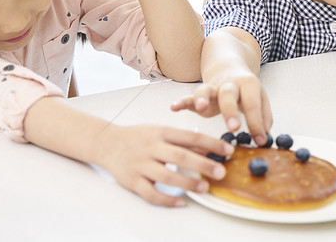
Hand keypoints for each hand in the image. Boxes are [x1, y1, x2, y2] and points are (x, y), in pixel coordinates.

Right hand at [94, 125, 233, 206]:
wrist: (107, 143)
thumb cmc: (138, 137)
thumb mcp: (161, 132)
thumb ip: (183, 141)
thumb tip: (208, 148)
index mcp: (161, 132)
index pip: (190, 137)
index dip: (211, 143)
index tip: (228, 150)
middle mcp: (151, 147)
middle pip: (180, 156)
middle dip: (202, 164)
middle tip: (220, 172)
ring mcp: (141, 165)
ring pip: (166, 176)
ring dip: (187, 183)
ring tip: (204, 187)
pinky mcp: (132, 181)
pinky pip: (150, 193)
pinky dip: (167, 200)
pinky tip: (181, 202)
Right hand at [171, 73, 272, 145]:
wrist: (229, 69)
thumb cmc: (246, 90)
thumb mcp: (260, 98)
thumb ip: (263, 115)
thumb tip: (265, 134)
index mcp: (247, 84)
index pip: (252, 103)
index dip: (256, 123)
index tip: (260, 140)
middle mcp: (228, 85)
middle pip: (228, 94)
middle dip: (230, 111)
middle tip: (234, 127)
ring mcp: (212, 89)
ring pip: (205, 90)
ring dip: (203, 98)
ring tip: (201, 107)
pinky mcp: (198, 96)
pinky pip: (188, 97)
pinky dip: (181, 102)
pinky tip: (174, 107)